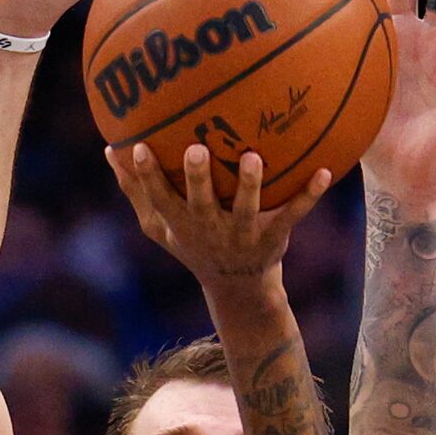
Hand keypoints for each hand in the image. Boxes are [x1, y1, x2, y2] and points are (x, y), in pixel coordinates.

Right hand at [109, 144, 331, 288]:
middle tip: (194, 150)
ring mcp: (241, 236)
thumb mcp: (158, 226)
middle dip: (197, 180)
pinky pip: (292, 215)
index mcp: (180, 223)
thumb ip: (135, 190)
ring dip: (249, 186)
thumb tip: (110, 148)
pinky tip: (325, 172)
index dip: (147, 175)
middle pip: (200, 204)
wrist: (237, 287)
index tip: (139, 147)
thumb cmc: (193, 244)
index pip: (159, 198)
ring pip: (245, 210)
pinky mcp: (272, 238)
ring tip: (252, 158)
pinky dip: (308, 196)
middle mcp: (208, 229)